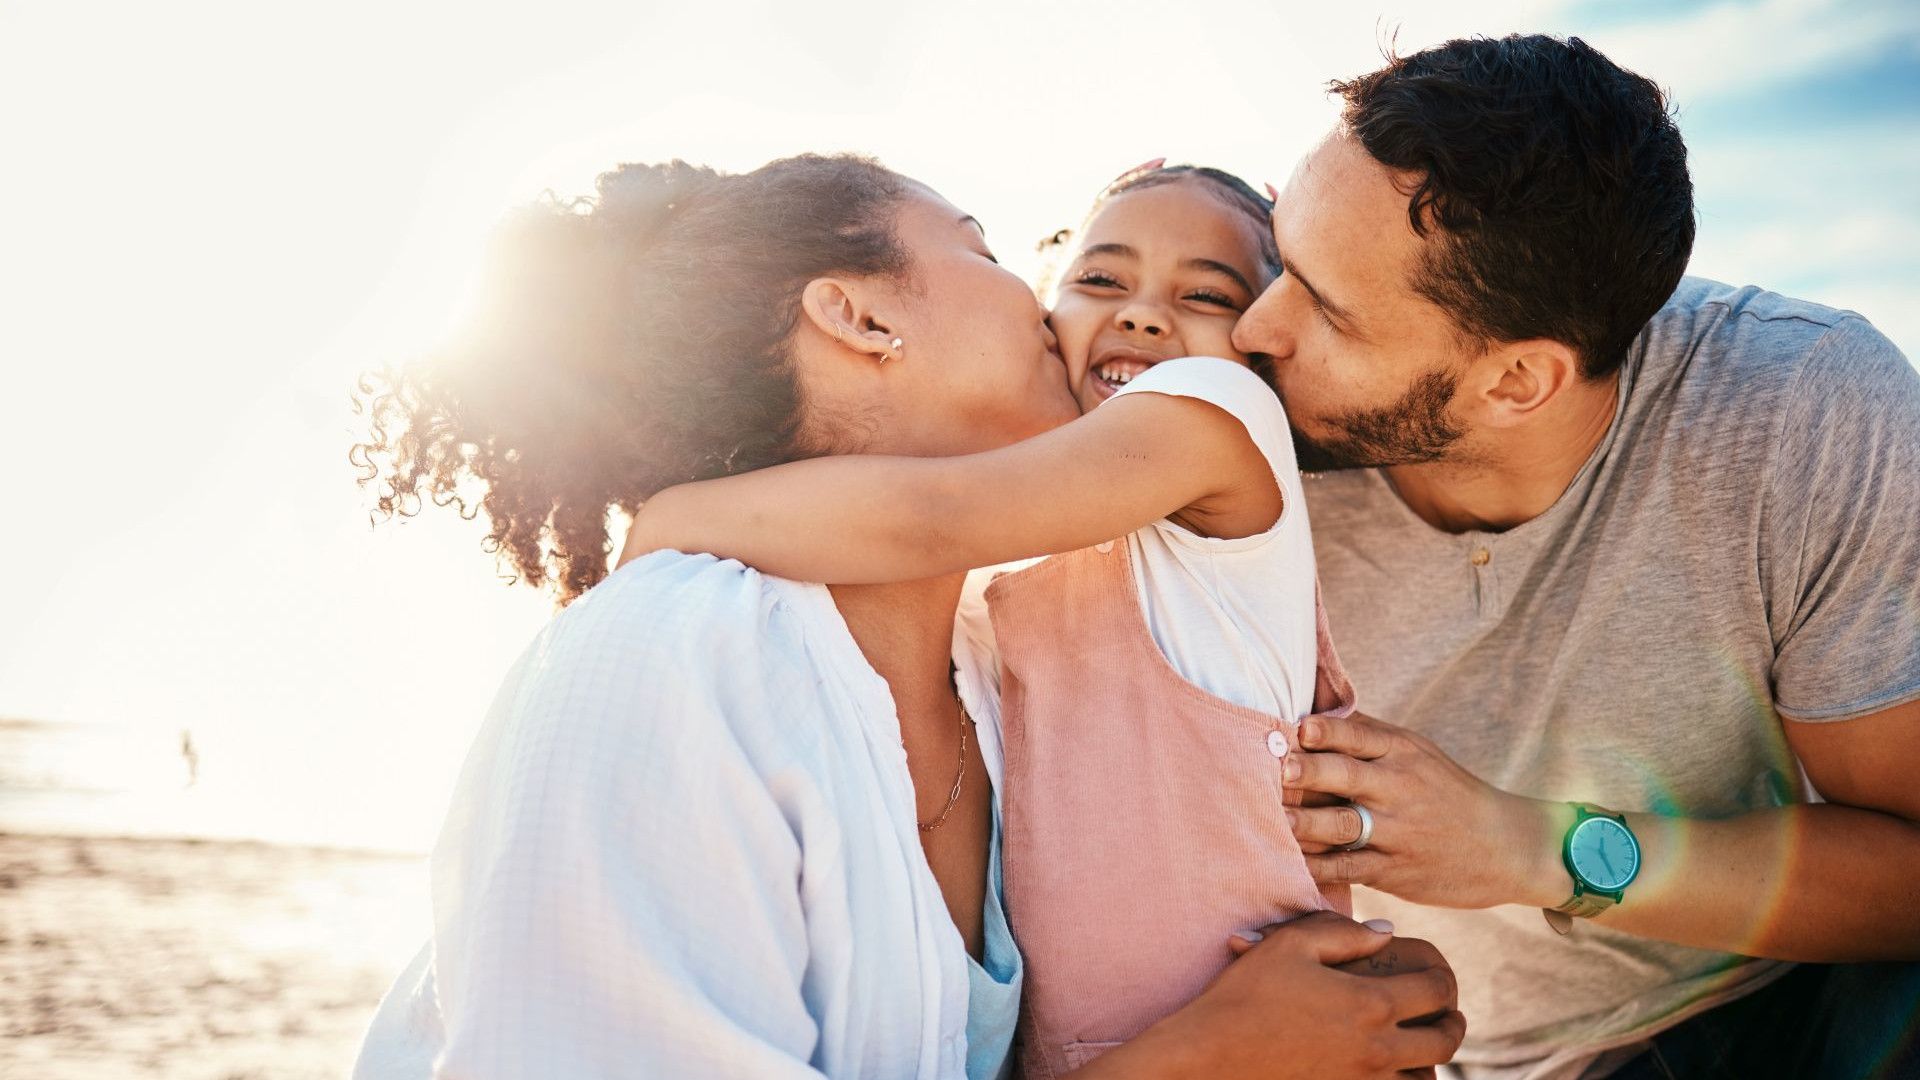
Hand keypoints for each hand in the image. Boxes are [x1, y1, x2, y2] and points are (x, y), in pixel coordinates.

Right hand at [1087, 911, 1463, 1078]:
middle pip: (1444, 1040)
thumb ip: (1344, 932)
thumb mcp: (1290, 945)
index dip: (1444, 978)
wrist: (1210, 1055)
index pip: (1436, 990)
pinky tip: (1392, 1068)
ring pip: (1427, 1077)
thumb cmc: (1246, 995)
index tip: (1437, 976)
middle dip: (1453, 1022)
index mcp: (1370, 1004)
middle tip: (1448, 1013)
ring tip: (1424, 1045)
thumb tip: (1386, 931)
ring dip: (1433, 1059)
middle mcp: (1376, 1049)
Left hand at [1283, 712, 1563, 909]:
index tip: (1297, 728)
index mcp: (1403, 752)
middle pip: (1346, 775)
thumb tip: (1311, 710)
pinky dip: (1317, 867)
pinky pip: (1348, 868)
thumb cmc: (1447, 792)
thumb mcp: (1418, 752)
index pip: (1358, 735)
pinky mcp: (1394, 870)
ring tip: (1276, 819)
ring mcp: (1397, 831)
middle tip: (1279, 770)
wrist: (1506, 846)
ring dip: (1304, 823)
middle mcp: (1399, 788)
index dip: (1325, 731)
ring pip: (1341, 825)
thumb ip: (1368, 735)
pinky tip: (1289, 863)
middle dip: (1309, 772)